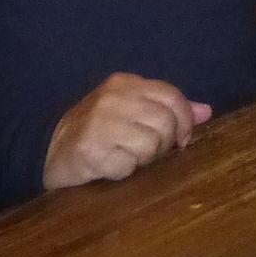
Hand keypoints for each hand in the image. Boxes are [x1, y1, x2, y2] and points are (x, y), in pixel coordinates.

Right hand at [43, 72, 210, 189]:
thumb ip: (168, 108)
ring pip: (151, 145)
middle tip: (148, 153)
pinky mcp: (90, 151)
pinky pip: (128, 166)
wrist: (49, 152)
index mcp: (125, 84)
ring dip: (144, 160)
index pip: (172, 96)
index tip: (181, 139)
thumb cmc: (98, 131)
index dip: (185, 120)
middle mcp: (113, 98)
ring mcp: (100, 123)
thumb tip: (206, 111)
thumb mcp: (131, 111)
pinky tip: (111, 167)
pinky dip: (124, 172)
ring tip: (127, 157)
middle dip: (164, 144)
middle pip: (166, 122)